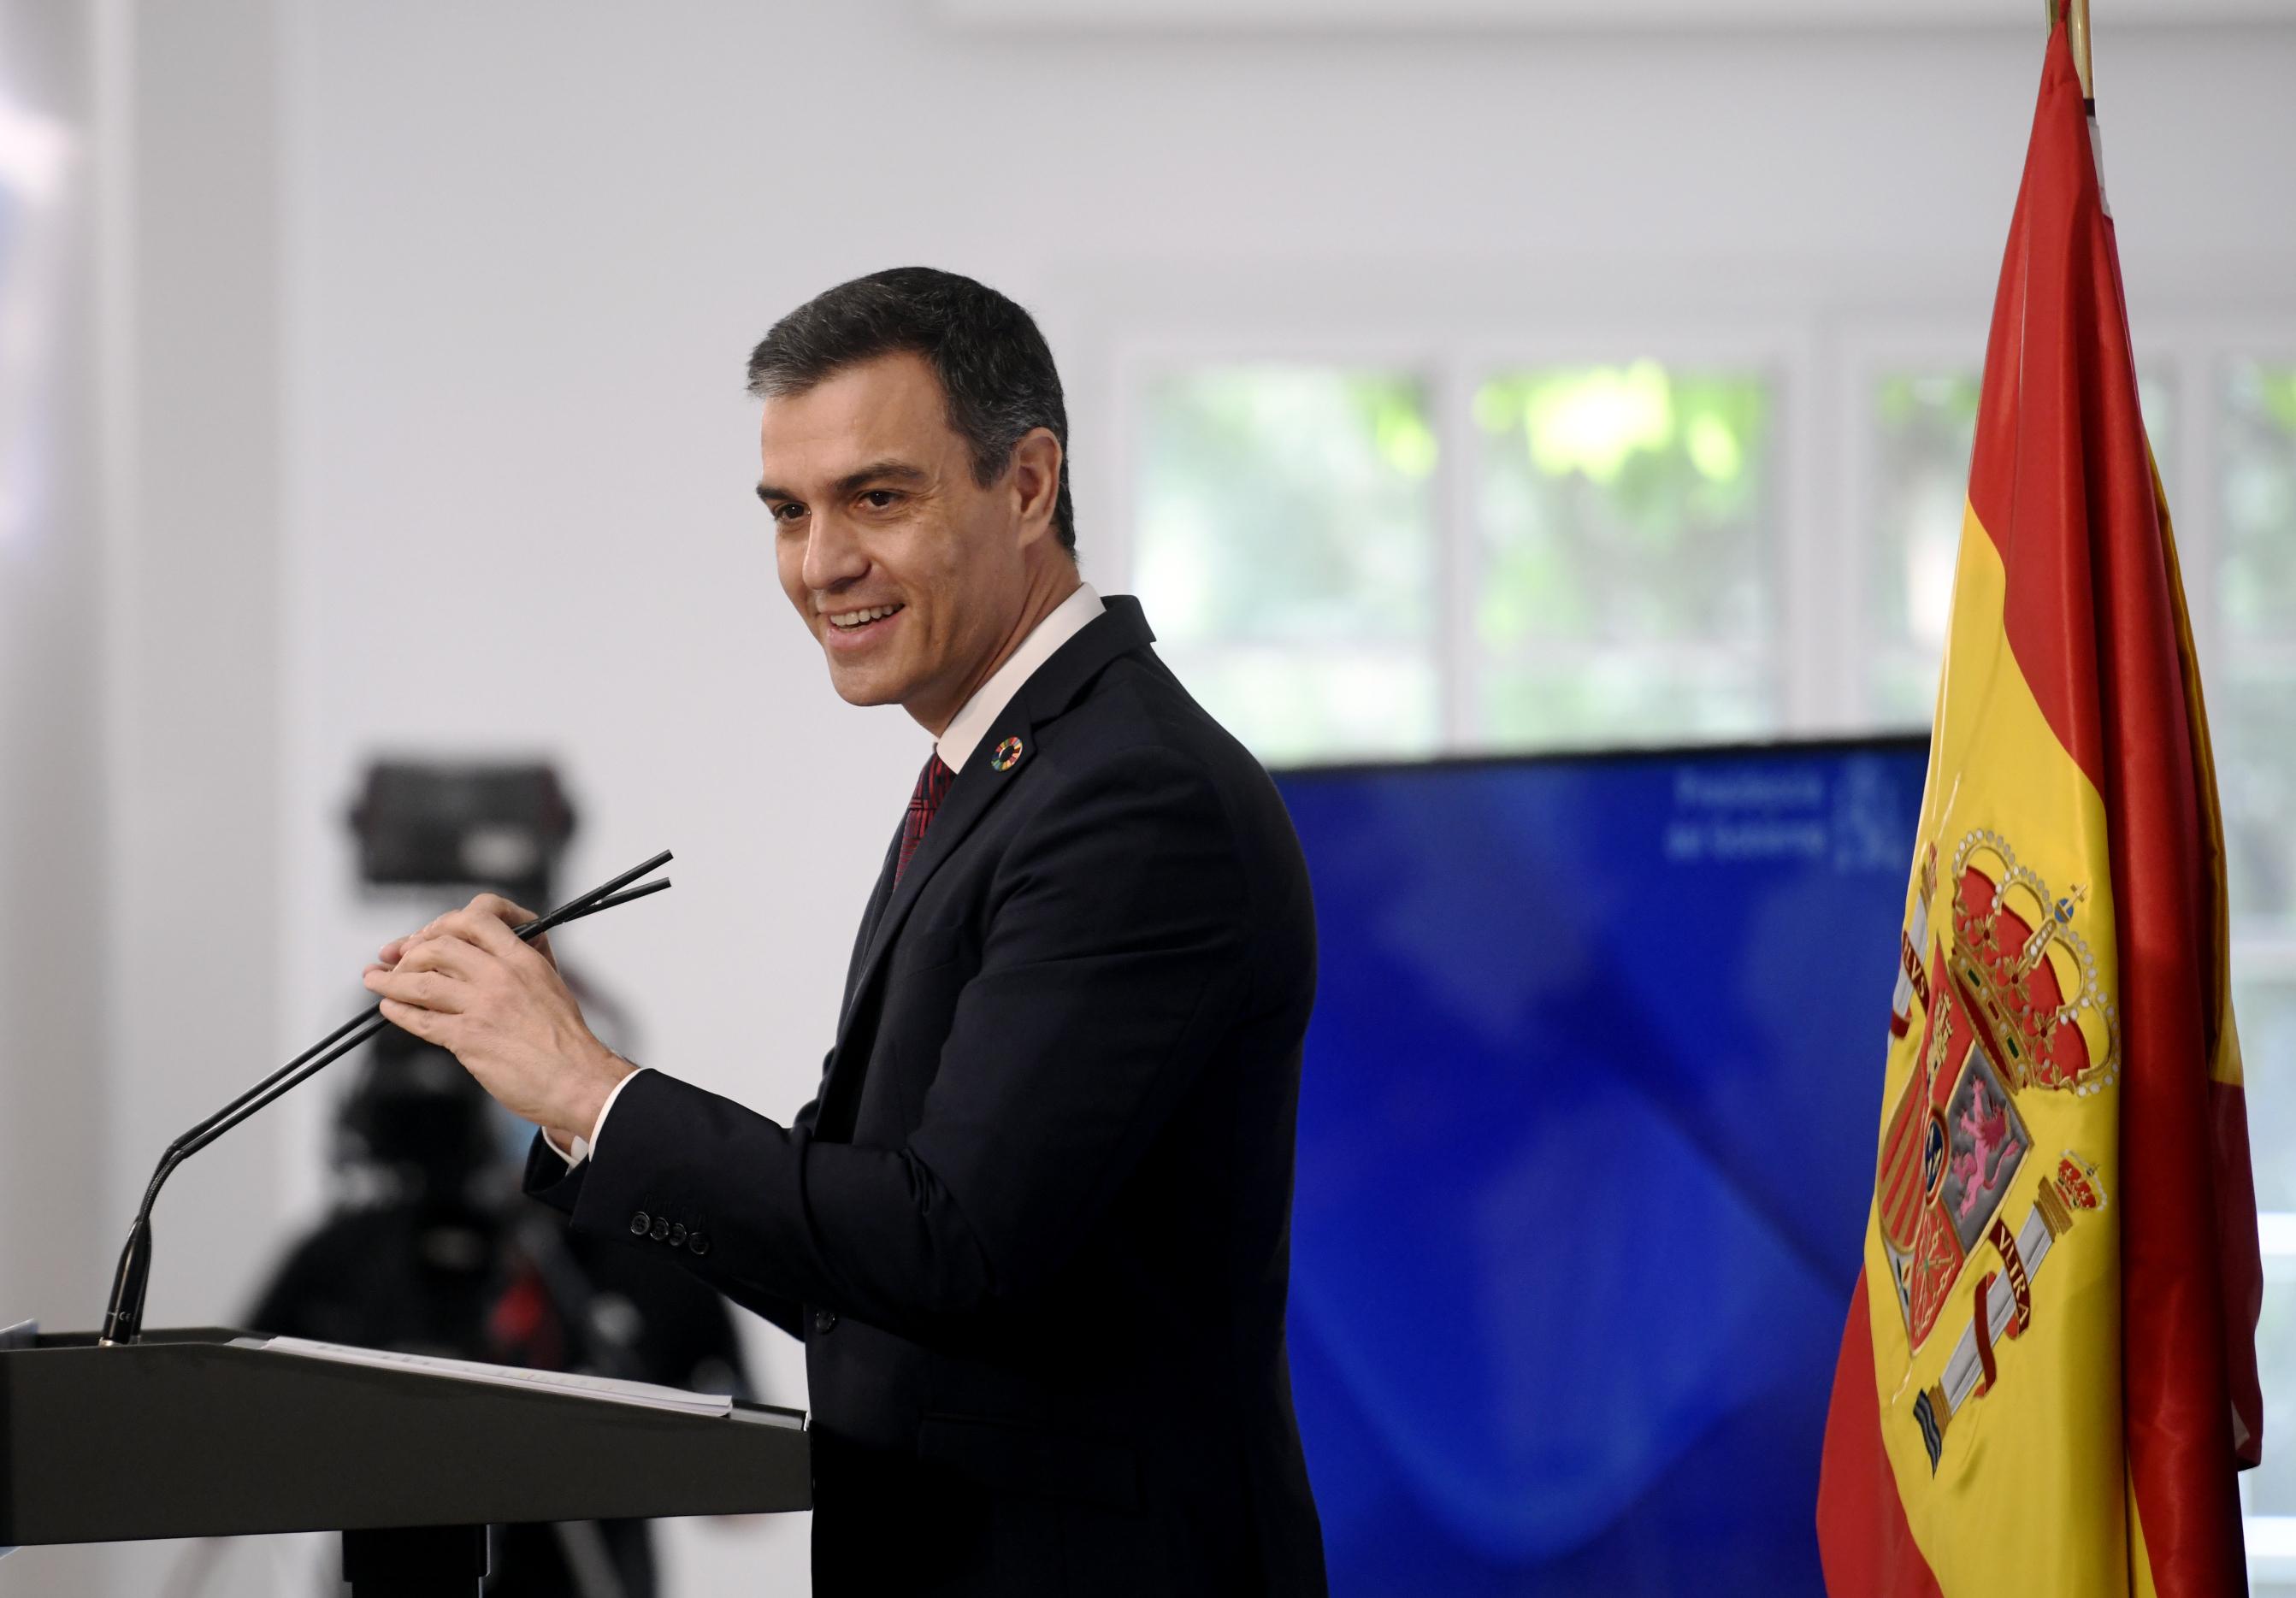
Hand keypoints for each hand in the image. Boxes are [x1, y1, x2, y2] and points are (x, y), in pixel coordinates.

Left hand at [364, 894, 629, 1136]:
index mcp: (523, 958)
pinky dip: (397, 1011)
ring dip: (389, 980)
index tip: (431, 933)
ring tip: (374, 980)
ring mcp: (482, 1006)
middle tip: (395, 958)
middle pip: (439, 944)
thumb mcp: (550, 982)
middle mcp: (501, 976)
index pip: (478, 914)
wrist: (577, 1080)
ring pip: (420, 980)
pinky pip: (421, 1019)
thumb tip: (487, 944)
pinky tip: (389, 1008)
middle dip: (410, 949)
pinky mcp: (468, 1039)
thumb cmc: (565, 1038)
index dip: (446, 920)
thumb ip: (520, 958)